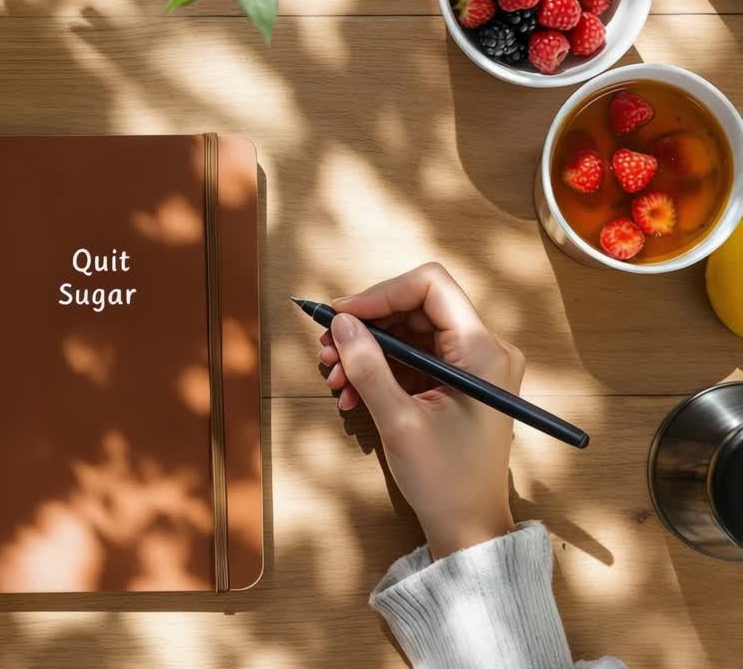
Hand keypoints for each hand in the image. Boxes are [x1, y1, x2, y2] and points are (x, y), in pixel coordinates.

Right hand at [318, 263, 524, 557]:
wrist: (469, 526)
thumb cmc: (445, 480)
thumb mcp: (398, 421)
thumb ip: (368, 366)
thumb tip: (341, 323)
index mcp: (482, 351)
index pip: (430, 286)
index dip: (380, 294)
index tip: (341, 315)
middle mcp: (483, 349)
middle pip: (415, 307)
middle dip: (366, 326)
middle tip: (327, 350)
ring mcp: (471, 366)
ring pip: (408, 332)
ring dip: (366, 350)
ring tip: (335, 377)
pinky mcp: (456, 382)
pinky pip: (412, 358)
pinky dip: (379, 369)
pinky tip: (351, 392)